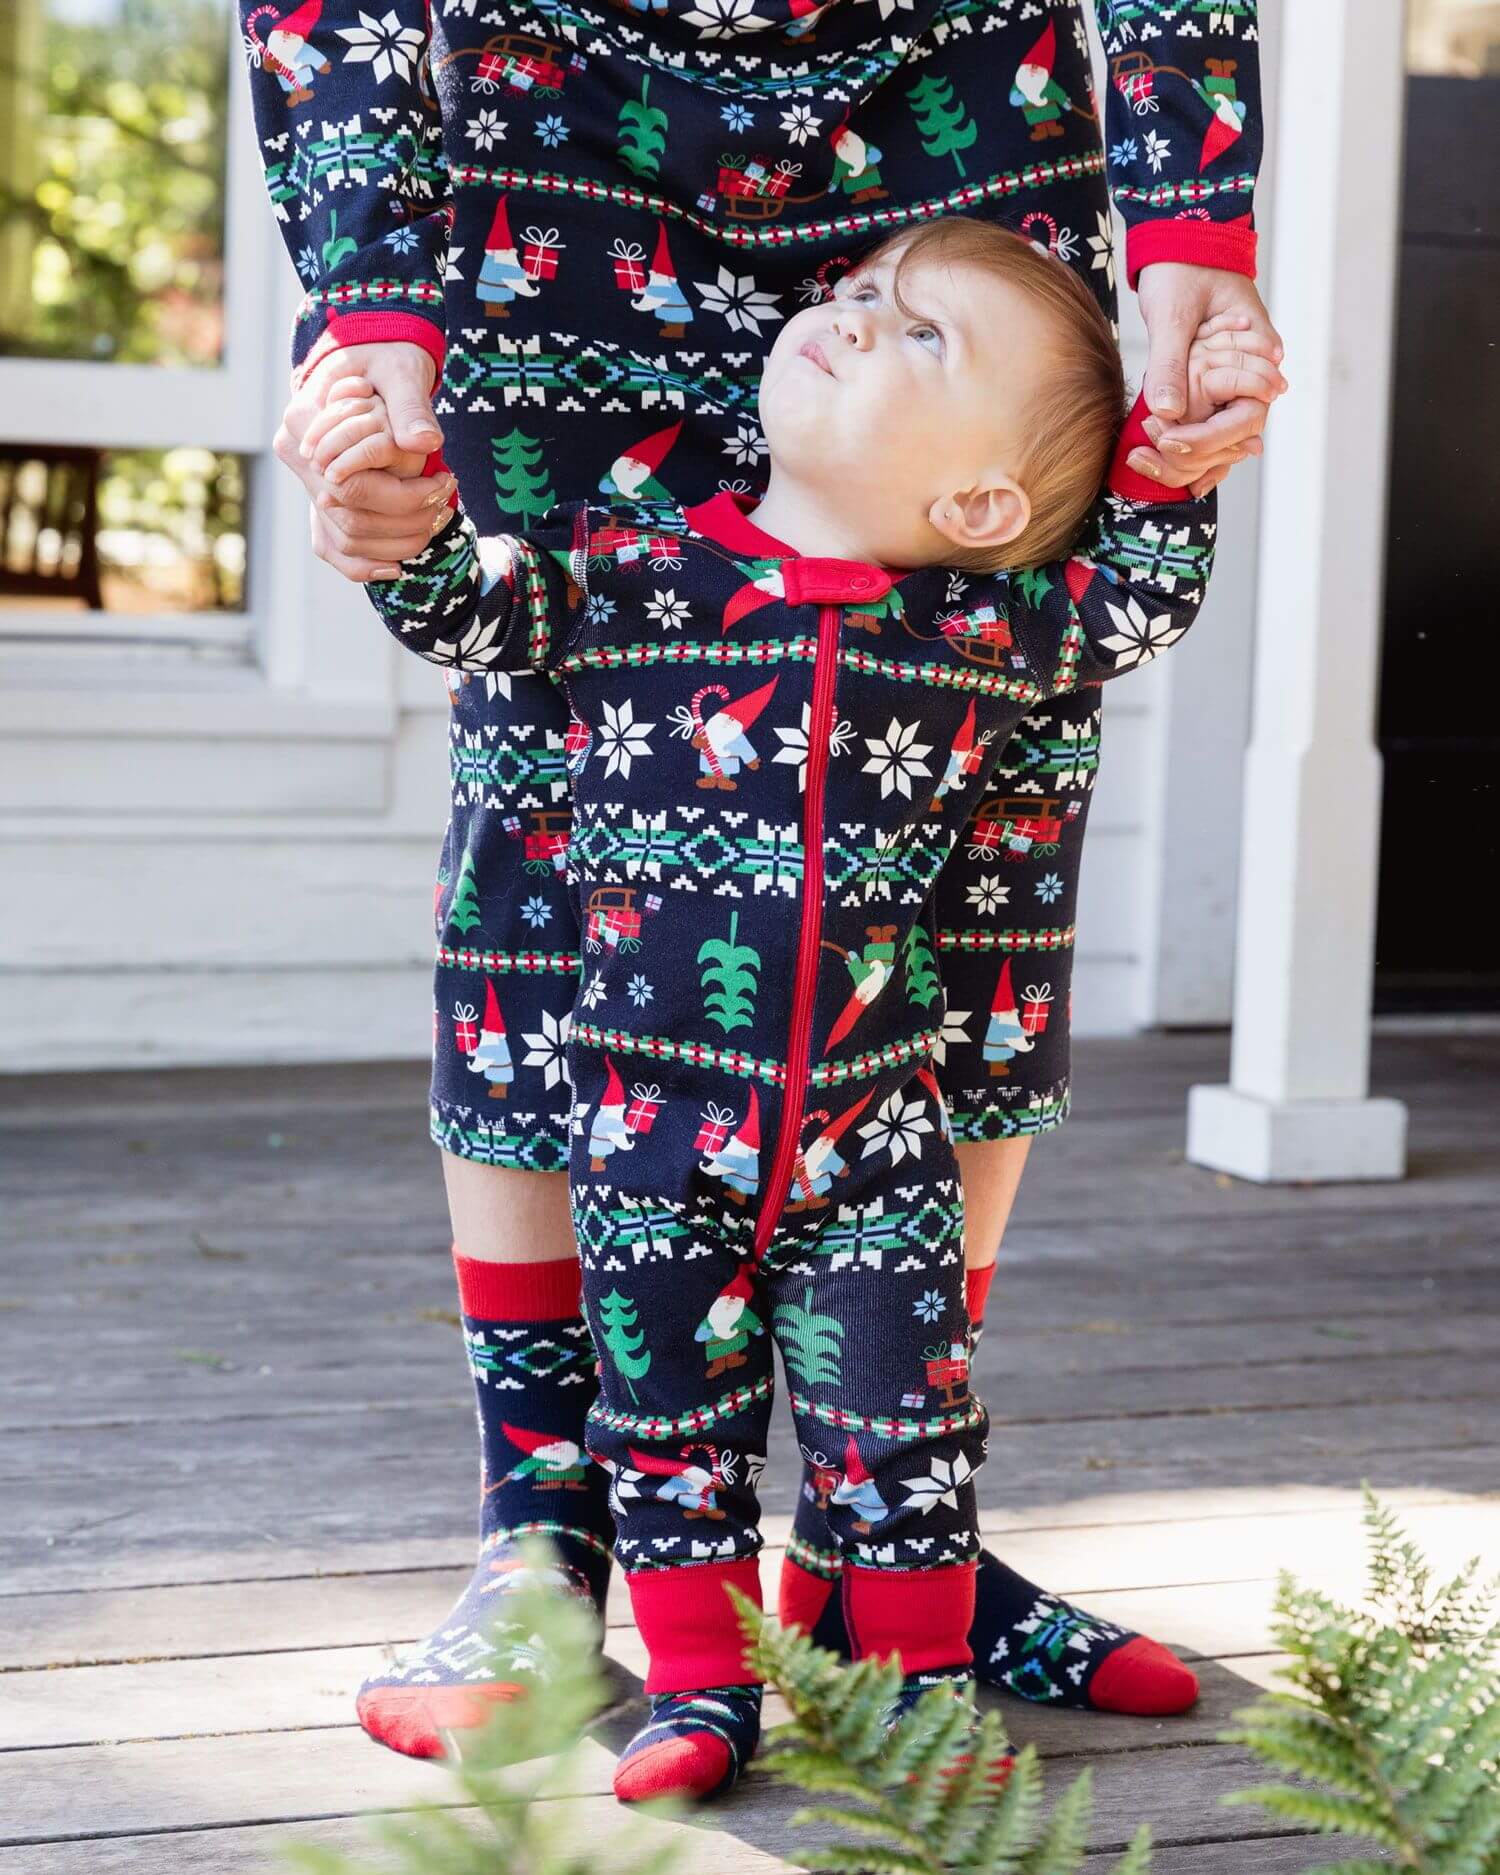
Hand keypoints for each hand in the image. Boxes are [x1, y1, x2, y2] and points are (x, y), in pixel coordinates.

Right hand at [273, 343, 454, 581]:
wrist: (369, 358)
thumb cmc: (385, 359)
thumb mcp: (401, 372)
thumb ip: (410, 406)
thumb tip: (425, 441)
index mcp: (305, 420)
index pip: (352, 484)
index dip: (404, 494)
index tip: (445, 484)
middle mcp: (298, 454)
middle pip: (349, 517)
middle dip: (406, 521)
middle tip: (446, 504)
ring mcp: (305, 478)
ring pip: (344, 538)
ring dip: (394, 544)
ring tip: (437, 521)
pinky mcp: (318, 496)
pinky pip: (333, 547)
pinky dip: (365, 565)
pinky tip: (399, 567)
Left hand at [1130, 263, 1287, 496]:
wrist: (1182, 243)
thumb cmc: (1183, 268)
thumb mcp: (1172, 314)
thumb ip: (1170, 363)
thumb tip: (1167, 412)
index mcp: (1259, 353)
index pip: (1246, 419)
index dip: (1207, 439)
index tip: (1167, 441)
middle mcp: (1255, 373)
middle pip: (1235, 436)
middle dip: (1193, 454)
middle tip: (1146, 456)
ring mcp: (1235, 379)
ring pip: (1221, 435)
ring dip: (1187, 455)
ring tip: (1143, 462)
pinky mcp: (1214, 382)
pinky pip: (1207, 422)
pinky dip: (1186, 442)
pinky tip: (1160, 460)